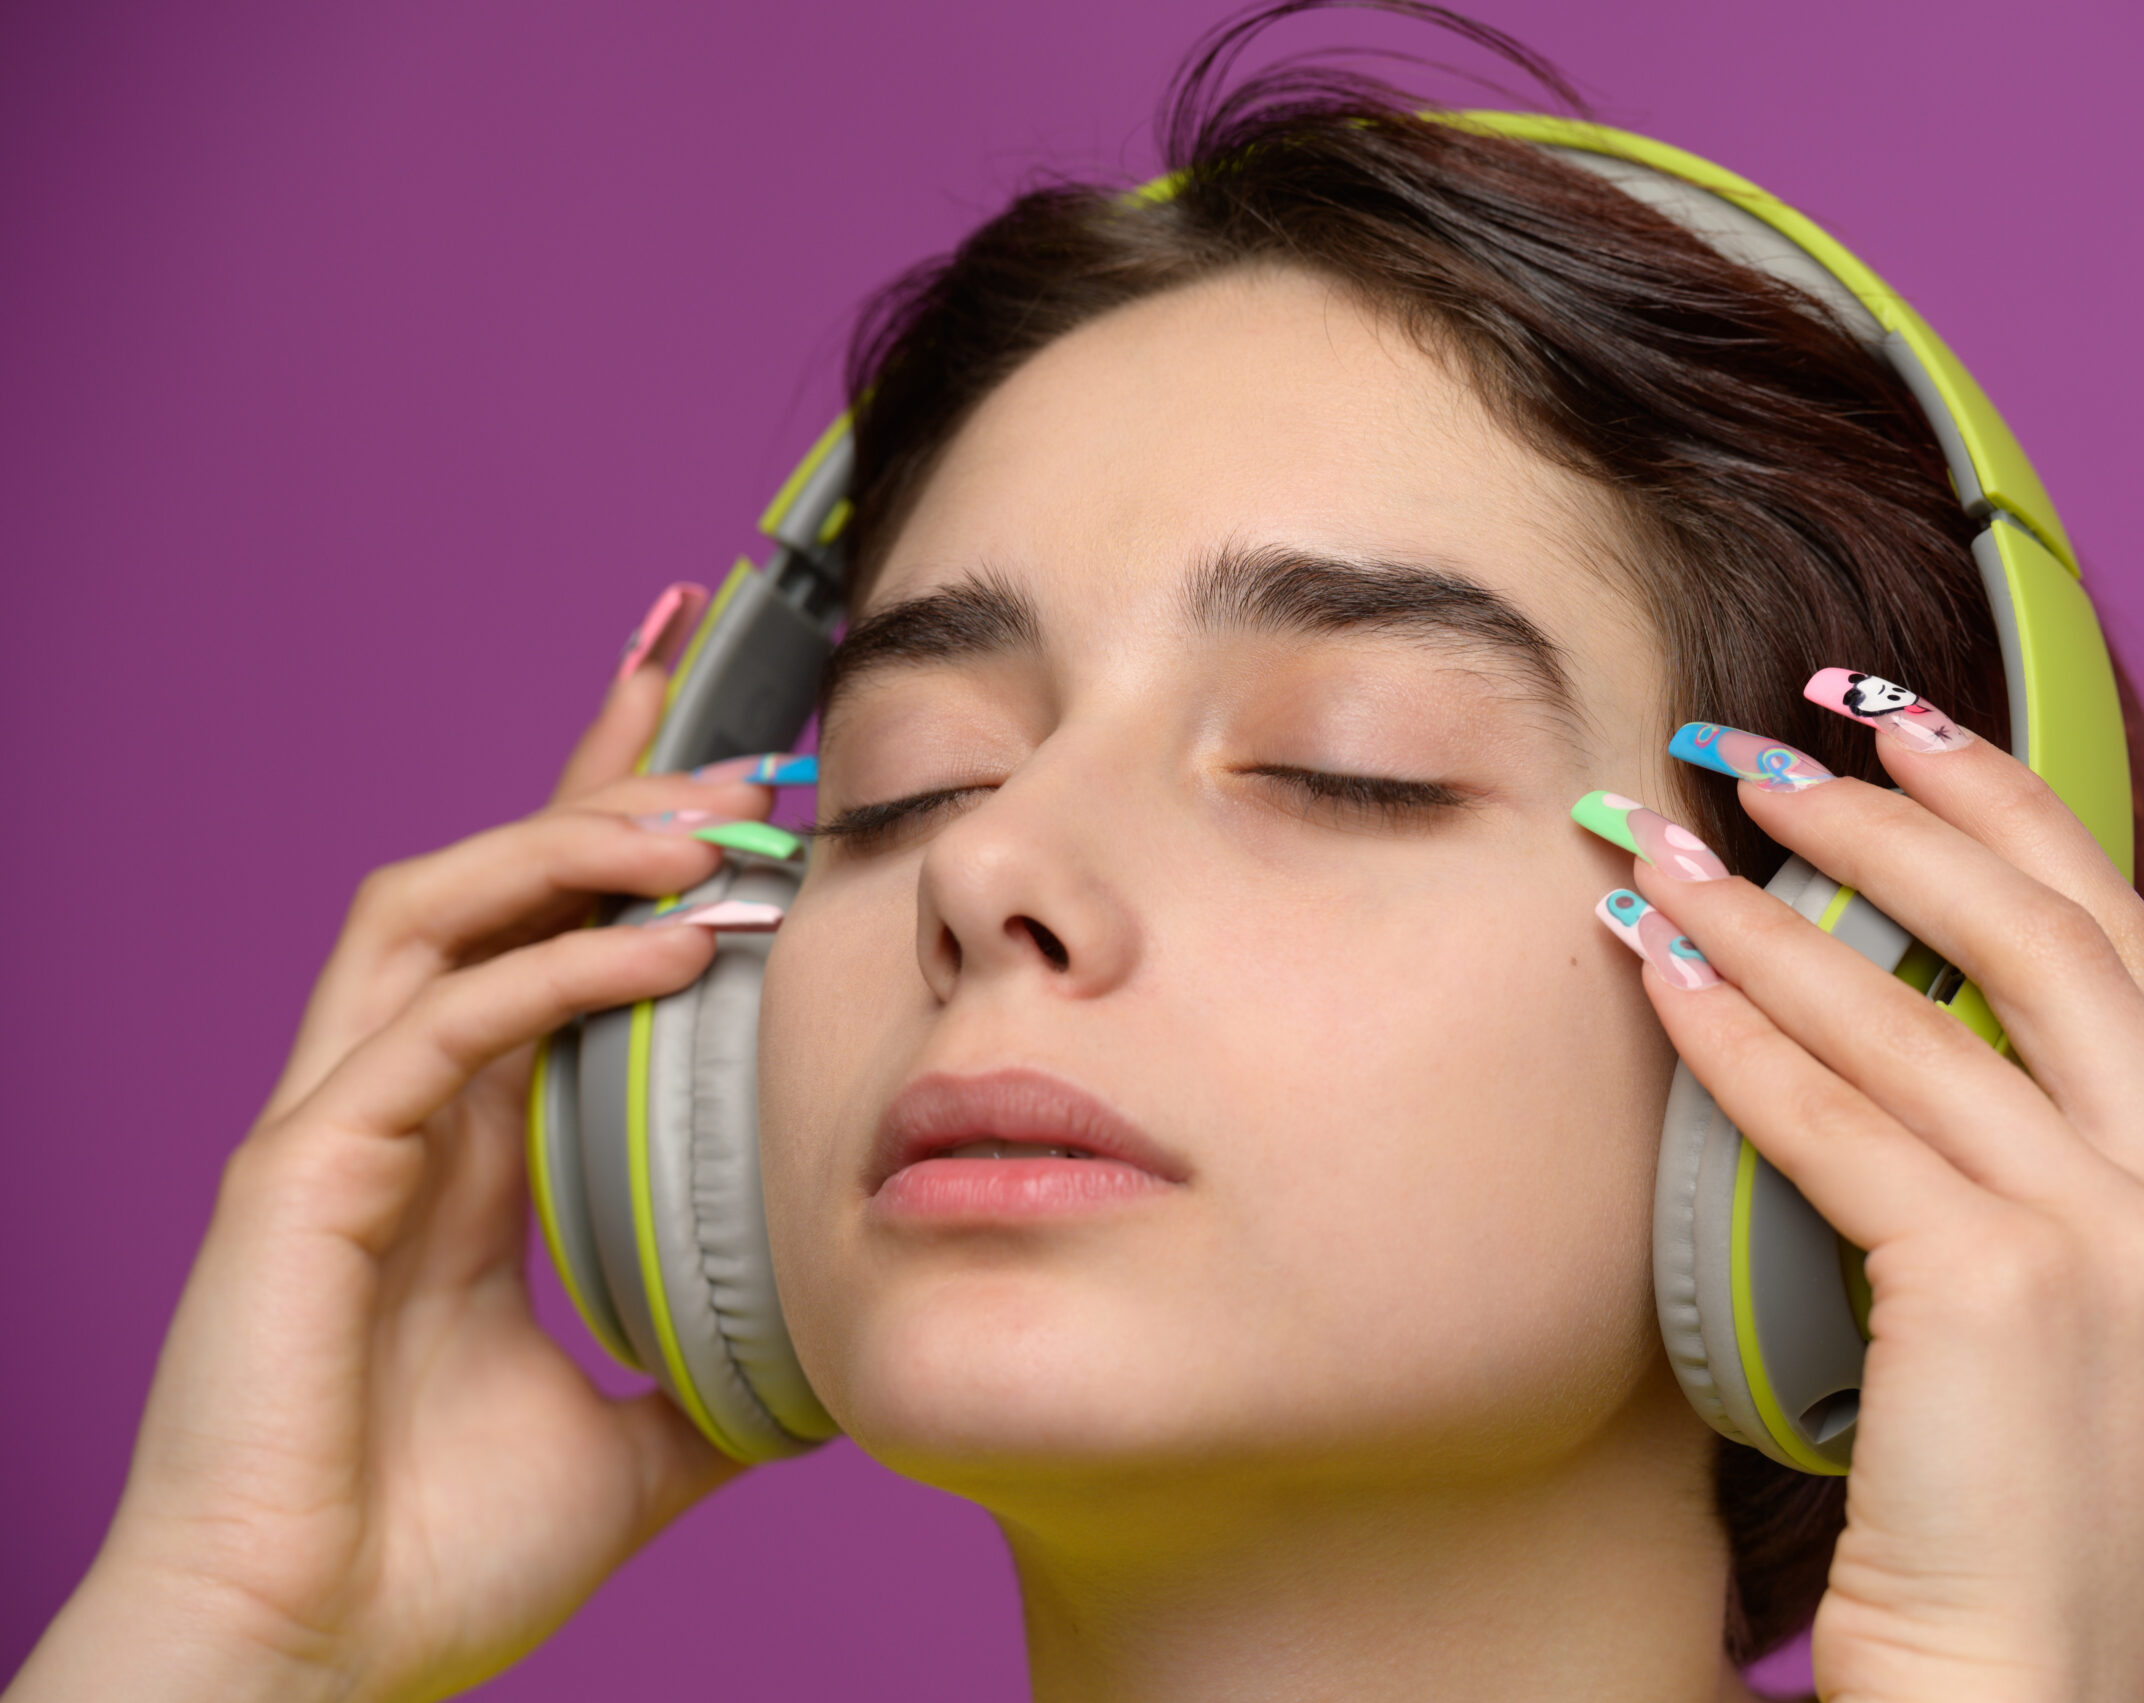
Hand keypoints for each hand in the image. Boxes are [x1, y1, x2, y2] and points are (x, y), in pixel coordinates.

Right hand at [11, 637, 783, 1701]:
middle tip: (733, 715)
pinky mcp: (298, 1176)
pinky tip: (673, 953)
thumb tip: (821, 1348)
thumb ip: (711, 1371)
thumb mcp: (630, 1441)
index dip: (620, 834)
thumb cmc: (428, 1562)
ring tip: (714, 822)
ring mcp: (338, 1132)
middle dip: (602, 778)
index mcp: (468, 1153)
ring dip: (576, 842)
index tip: (733, 759)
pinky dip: (556, 971)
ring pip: (440, 910)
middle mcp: (400, 1112)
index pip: (544, 944)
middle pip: (490, 882)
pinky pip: (438, 1026)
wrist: (304, 1672)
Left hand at [1624, 696, 2143, 1701]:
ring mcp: (2127, 1244)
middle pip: (2047, 931)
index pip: (2124, 946)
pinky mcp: (2005, 1289)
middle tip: (1764, 744)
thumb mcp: (2081, 1327)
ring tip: (1672, 841)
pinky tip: (1659, 972)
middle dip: (1896, 811)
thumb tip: (1894, 1017)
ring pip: (1923, 1013)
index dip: (2009, 815)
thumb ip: (2040, 1172)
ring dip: (1777, 907)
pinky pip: (1837, 1116)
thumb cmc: (2022, 1533)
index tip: (1903, 729)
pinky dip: (1736, 1030)